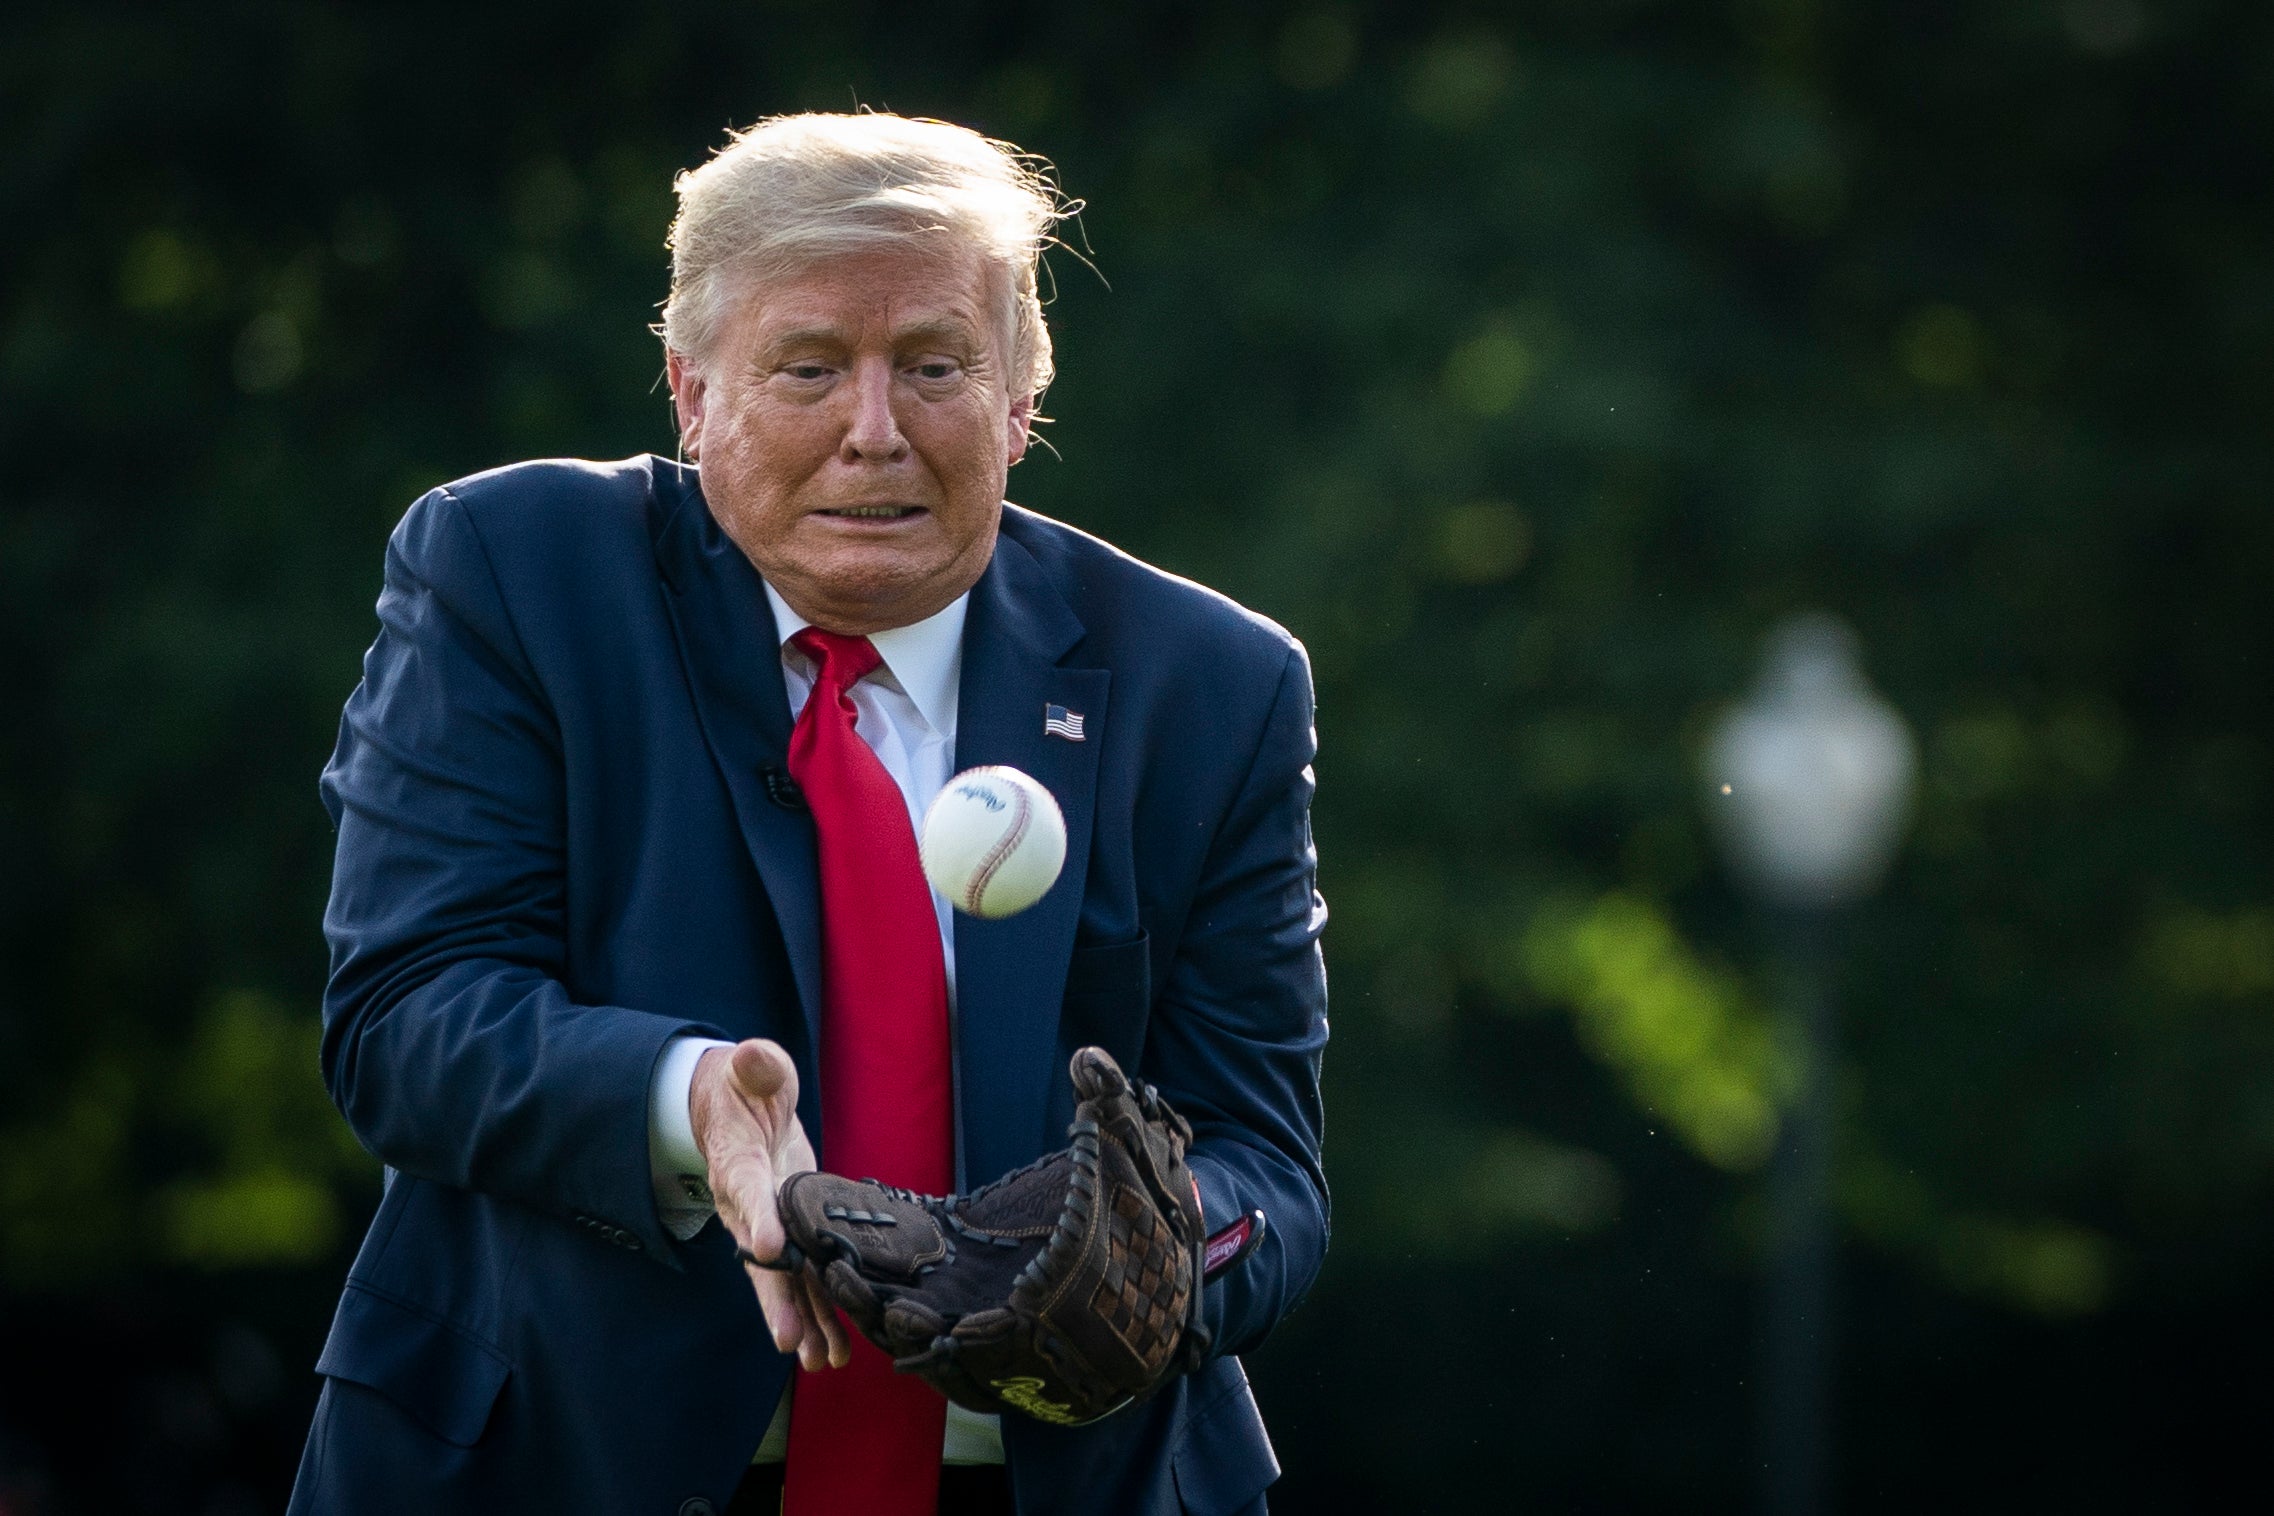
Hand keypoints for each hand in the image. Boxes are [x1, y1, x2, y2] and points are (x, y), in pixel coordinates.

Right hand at [688, 1039, 850, 1370]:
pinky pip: (804, 1278)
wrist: (736, 1108)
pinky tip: (836, 1348)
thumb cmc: (746, 1084)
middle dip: (777, 1299)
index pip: (746, 1190)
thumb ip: (756, 1064)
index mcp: (738, 1161)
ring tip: (823, 1361)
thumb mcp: (752, 1066)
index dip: (759, 1218)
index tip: (770, 1248)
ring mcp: (770, 1224)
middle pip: (761, 1258)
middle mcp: (748, 1204)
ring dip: (804, 1320)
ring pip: (785, 1280)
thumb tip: (755, 1054)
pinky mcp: (792, 1233)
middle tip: (791, 1340)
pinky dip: (818, 1312)